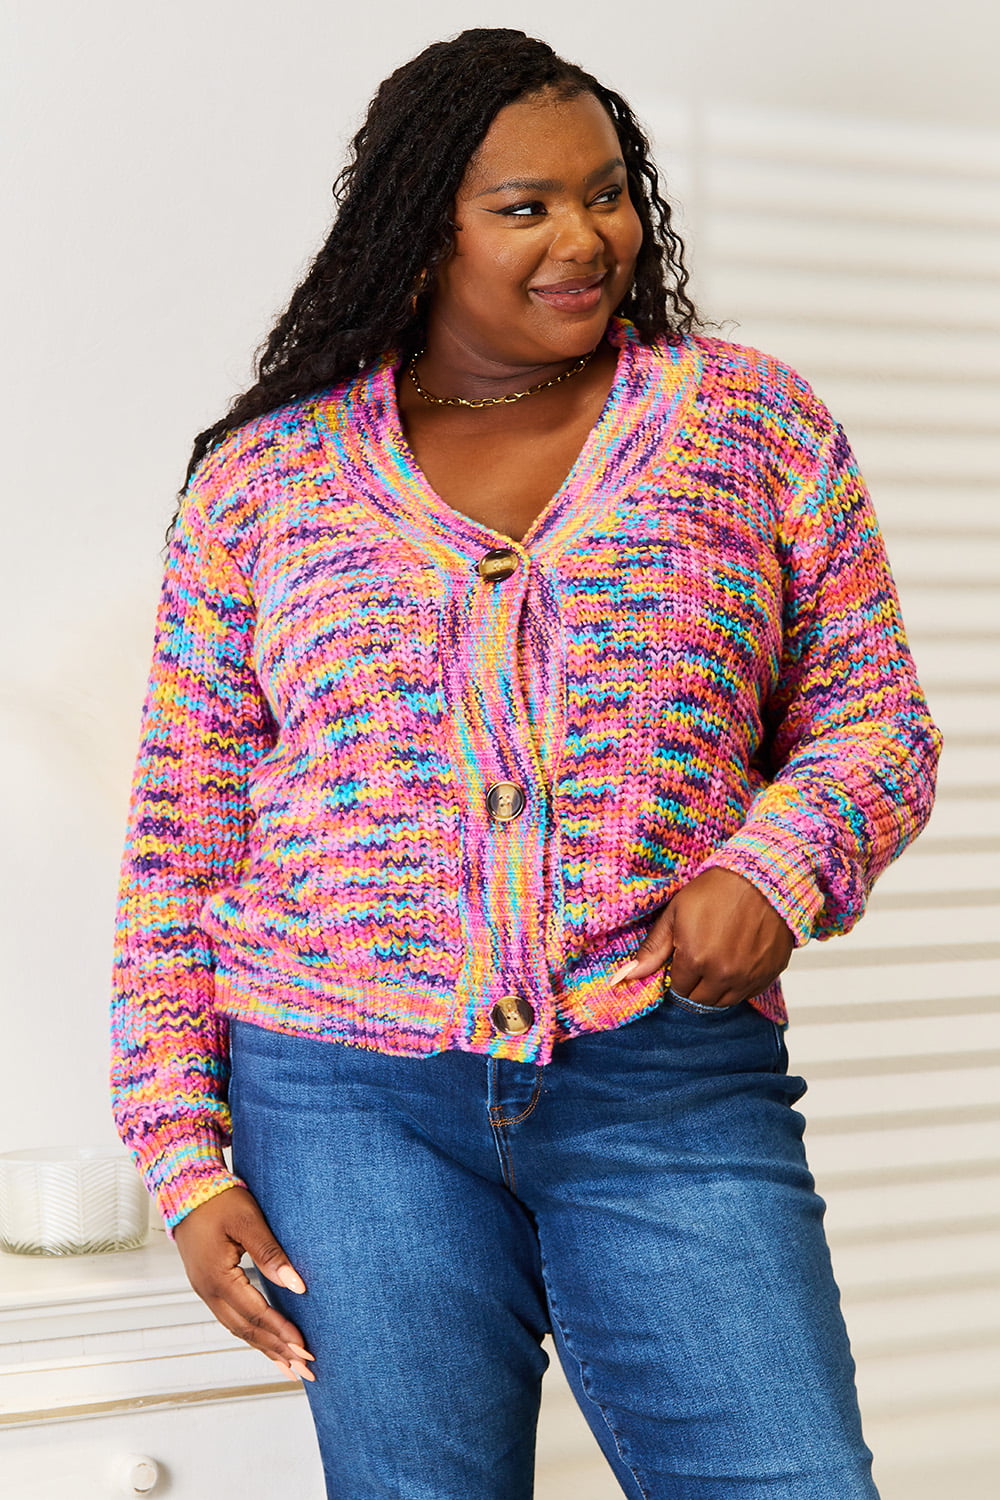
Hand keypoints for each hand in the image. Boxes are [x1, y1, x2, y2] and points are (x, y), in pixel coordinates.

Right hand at [172, 1185, 315, 1381]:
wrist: (186, 1189)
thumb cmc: (218, 1200)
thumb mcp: (248, 1221)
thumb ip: (271, 1253)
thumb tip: (297, 1285)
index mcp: (217, 1277)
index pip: (256, 1313)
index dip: (282, 1333)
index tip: (305, 1349)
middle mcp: (208, 1291)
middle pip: (246, 1330)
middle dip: (277, 1351)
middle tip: (305, 1369)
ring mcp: (206, 1291)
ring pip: (238, 1329)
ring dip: (266, 1348)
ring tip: (290, 1367)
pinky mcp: (209, 1286)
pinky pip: (233, 1318)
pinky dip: (253, 1335)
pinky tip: (267, 1344)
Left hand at [610, 868, 793, 1007]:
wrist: (764, 878)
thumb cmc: (718, 889)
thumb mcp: (676, 913)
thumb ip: (653, 949)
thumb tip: (626, 976)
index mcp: (695, 959)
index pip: (678, 988)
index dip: (678, 973)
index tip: (683, 957)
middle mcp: (722, 974)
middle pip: (699, 1000)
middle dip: (694, 984)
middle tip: (699, 959)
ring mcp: (747, 977)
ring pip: (723, 1001)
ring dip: (716, 988)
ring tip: (717, 960)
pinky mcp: (767, 975)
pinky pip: (747, 994)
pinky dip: (739, 985)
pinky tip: (737, 961)